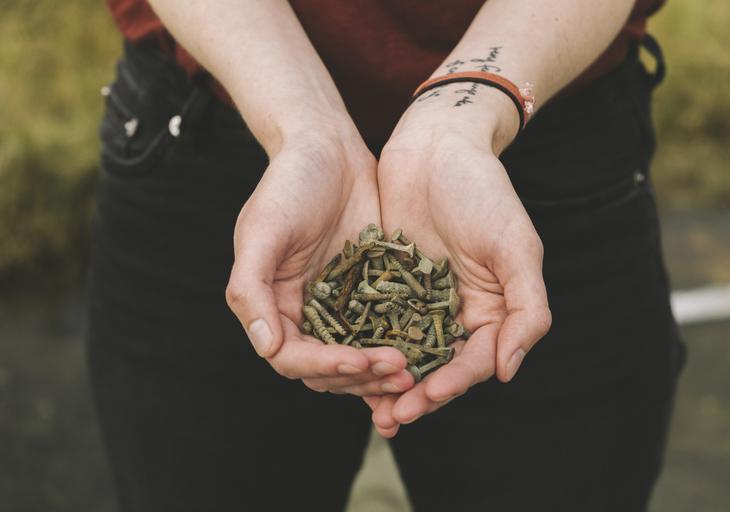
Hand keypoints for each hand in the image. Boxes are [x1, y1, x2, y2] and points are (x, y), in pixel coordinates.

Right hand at [225, 131, 413, 395]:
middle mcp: (306, 314)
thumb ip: (251, 288)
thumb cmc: (287, 184)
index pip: (292, 358)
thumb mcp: (262, 230)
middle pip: (329, 368)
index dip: (324, 366)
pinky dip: (402, 346)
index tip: (359, 361)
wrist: (328, 149)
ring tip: (416, 370)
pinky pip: (387, 330)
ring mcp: (342, 306)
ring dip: (383, 371)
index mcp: (274, 306)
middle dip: (361, 376)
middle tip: (399, 372)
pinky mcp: (373, 293)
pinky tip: (426, 354)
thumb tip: (265, 346)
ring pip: (360, 358)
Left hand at [367, 95, 550, 435]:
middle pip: (436, 366)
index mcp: (492, 309)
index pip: (474, 360)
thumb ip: (526, 309)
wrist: (437, 143)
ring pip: (402, 352)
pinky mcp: (385, 283)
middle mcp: (456, 312)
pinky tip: (345, 363)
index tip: (426, 398)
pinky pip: (373, 323)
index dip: (452, 383)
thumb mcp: (516, 246)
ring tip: (367, 407)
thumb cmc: (483, 190)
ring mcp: (418, 299)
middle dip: (416, 394)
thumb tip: (508, 372)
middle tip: (391, 417)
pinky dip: (363, 346)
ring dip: (386, 381)